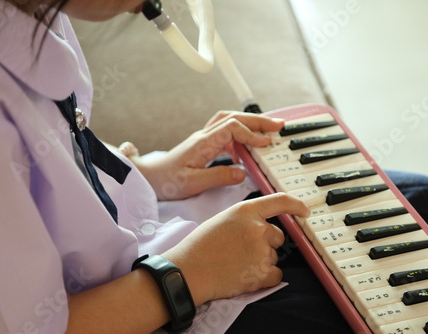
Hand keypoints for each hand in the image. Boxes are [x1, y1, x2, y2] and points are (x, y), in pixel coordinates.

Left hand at [133, 111, 283, 199]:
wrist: (149, 177)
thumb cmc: (166, 181)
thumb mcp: (193, 183)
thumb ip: (218, 177)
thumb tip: (242, 173)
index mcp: (202, 143)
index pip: (232, 128)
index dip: (251, 134)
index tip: (266, 144)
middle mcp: (204, 136)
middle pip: (234, 118)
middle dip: (258, 120)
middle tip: (278, 125)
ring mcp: (203, 139)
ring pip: (229, 121)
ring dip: (250, 122)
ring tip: (267, 130)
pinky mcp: (203, 145)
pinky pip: (225, 131)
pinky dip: (240, 133)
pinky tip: (247, 146)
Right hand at [162, 193, 309, 304]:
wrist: (189, 271)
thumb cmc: (201, 246)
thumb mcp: (223, 220)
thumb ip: (245, 219)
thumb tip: (262, 227)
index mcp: (246, 211)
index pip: (280, 201)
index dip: (296, 205)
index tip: (304, 211)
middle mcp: (258, 228)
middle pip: (277, 236)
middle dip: (265, 244)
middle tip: (241, 251)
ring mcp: (262, 251)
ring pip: (273, 257)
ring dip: (261, 261)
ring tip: (236, 264)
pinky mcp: (262, 273)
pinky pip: (275, 275)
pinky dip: (264, 278)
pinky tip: (244, 275)